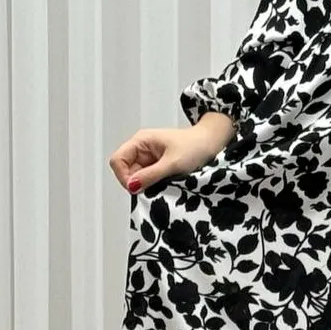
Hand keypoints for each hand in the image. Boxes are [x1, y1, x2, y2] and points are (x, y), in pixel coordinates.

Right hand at [109, 113, 234, 193]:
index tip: (138, 188)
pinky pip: (148, 178)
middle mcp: (141, 149)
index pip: (118, 161)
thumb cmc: (196, 146)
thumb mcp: (173, 163)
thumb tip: (131, 186)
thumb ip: (151, 175)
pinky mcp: (157, 166)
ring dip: (147, 184)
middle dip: (137, 182)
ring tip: (163, 184)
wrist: (212, 143)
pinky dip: (154, 184)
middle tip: (153, 188)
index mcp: (141, 141)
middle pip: (126, 171)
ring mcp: (149, 158)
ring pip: (137, 177)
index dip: (124, 177)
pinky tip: (165, 184)